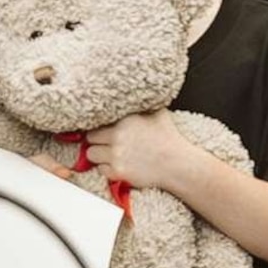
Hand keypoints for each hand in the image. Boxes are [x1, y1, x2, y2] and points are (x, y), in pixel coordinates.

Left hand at [69, 110, 205, 194]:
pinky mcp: (118, 172)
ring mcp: (116, 156)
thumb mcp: (158, 113)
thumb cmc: (169, 138)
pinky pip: (100, 170)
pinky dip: (107, 168)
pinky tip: (119, 164)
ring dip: (99, 155)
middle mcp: (118, 137)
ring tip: (110, 154)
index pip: (97, 123)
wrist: (177, 164)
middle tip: (106, 144)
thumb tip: (135, 96)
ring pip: (91, 155)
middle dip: (97, 141)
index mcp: (125, 120)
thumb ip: (142, 105)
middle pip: (90, 139)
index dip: (99, 128)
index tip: (102, 131)